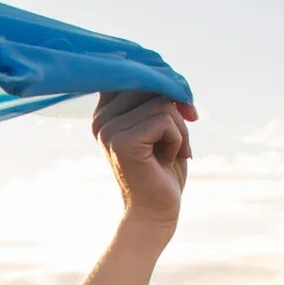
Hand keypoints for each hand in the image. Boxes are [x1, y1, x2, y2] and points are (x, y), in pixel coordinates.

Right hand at [92, 91, 194, 233]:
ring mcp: (108, 130)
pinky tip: (168, 159)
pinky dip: (178, 139)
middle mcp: (101, 118)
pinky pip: (165, 120)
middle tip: (180, 137)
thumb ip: (159, 97)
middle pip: (152, 83)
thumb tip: (171, 79)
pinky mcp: (122, 142)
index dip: (165, 83)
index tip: (182, 109)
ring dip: (180, 129)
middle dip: (177, 107)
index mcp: (106, 111)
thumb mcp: (162, 124)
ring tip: (172, 151)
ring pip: (163, 103)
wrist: (156, 213)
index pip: (136, 71)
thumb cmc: (163, 169)